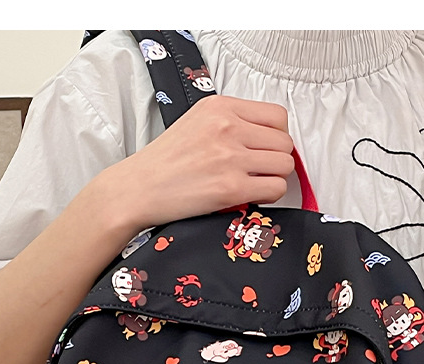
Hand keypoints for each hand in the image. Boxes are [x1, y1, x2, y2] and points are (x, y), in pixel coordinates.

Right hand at [94, 95, 295, 233]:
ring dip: (274, 178)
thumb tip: (266, 138)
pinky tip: (250, 196)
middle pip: (284, 142)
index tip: (265, 149)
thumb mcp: (197, 123)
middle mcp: (228, 127)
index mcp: (220, 107)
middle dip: (276, 159)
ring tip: (253, 184)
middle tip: (258, 171)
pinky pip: (275, 189)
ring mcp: (230, 158)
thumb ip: (231, 123)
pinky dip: (269, 196)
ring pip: (284, 165)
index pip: (277, 115)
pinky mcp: (231, 187)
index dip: (277, 136)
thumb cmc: (164, 162)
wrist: (138, 188)